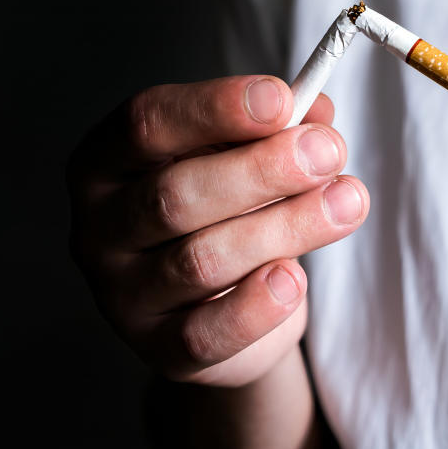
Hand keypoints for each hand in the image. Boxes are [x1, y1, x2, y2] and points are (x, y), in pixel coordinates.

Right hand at [67, 76, 368, 387]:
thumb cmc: (227, 213)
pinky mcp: (158, 349)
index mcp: (106, 163)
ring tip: (348, 202)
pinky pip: (206, 334)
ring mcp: (122, 295)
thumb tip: (317, 115)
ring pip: (200, 261)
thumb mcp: (244, 157)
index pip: (145, 124)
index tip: (282, 98)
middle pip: (174, 195)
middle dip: (261, 170)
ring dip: (285, 227)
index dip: (214, 108)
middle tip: (328, 152)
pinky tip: (295, 279)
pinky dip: (256, 306)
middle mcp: (100, 229)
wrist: (225, 307)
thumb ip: (276, 130)